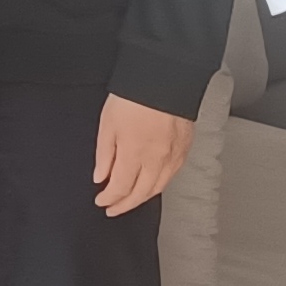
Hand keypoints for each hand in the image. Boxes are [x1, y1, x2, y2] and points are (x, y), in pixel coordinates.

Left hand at [93, 92, 195, 216]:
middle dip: (125, 204)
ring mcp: (173, 155)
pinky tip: (154, 183)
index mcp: (134, 154)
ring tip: (132, 199)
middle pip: (141, 193)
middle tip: (114, 208)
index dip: (109, 198)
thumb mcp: (108, 123)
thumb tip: (101, 176)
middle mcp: (156, 159)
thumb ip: (104, 154)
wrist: (163, 77)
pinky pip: (173, 174)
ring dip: (143, 197)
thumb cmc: (134, 95)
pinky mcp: (185, 147)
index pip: (120, 188)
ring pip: (159, 187)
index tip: (101, 200)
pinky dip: (161, 184)